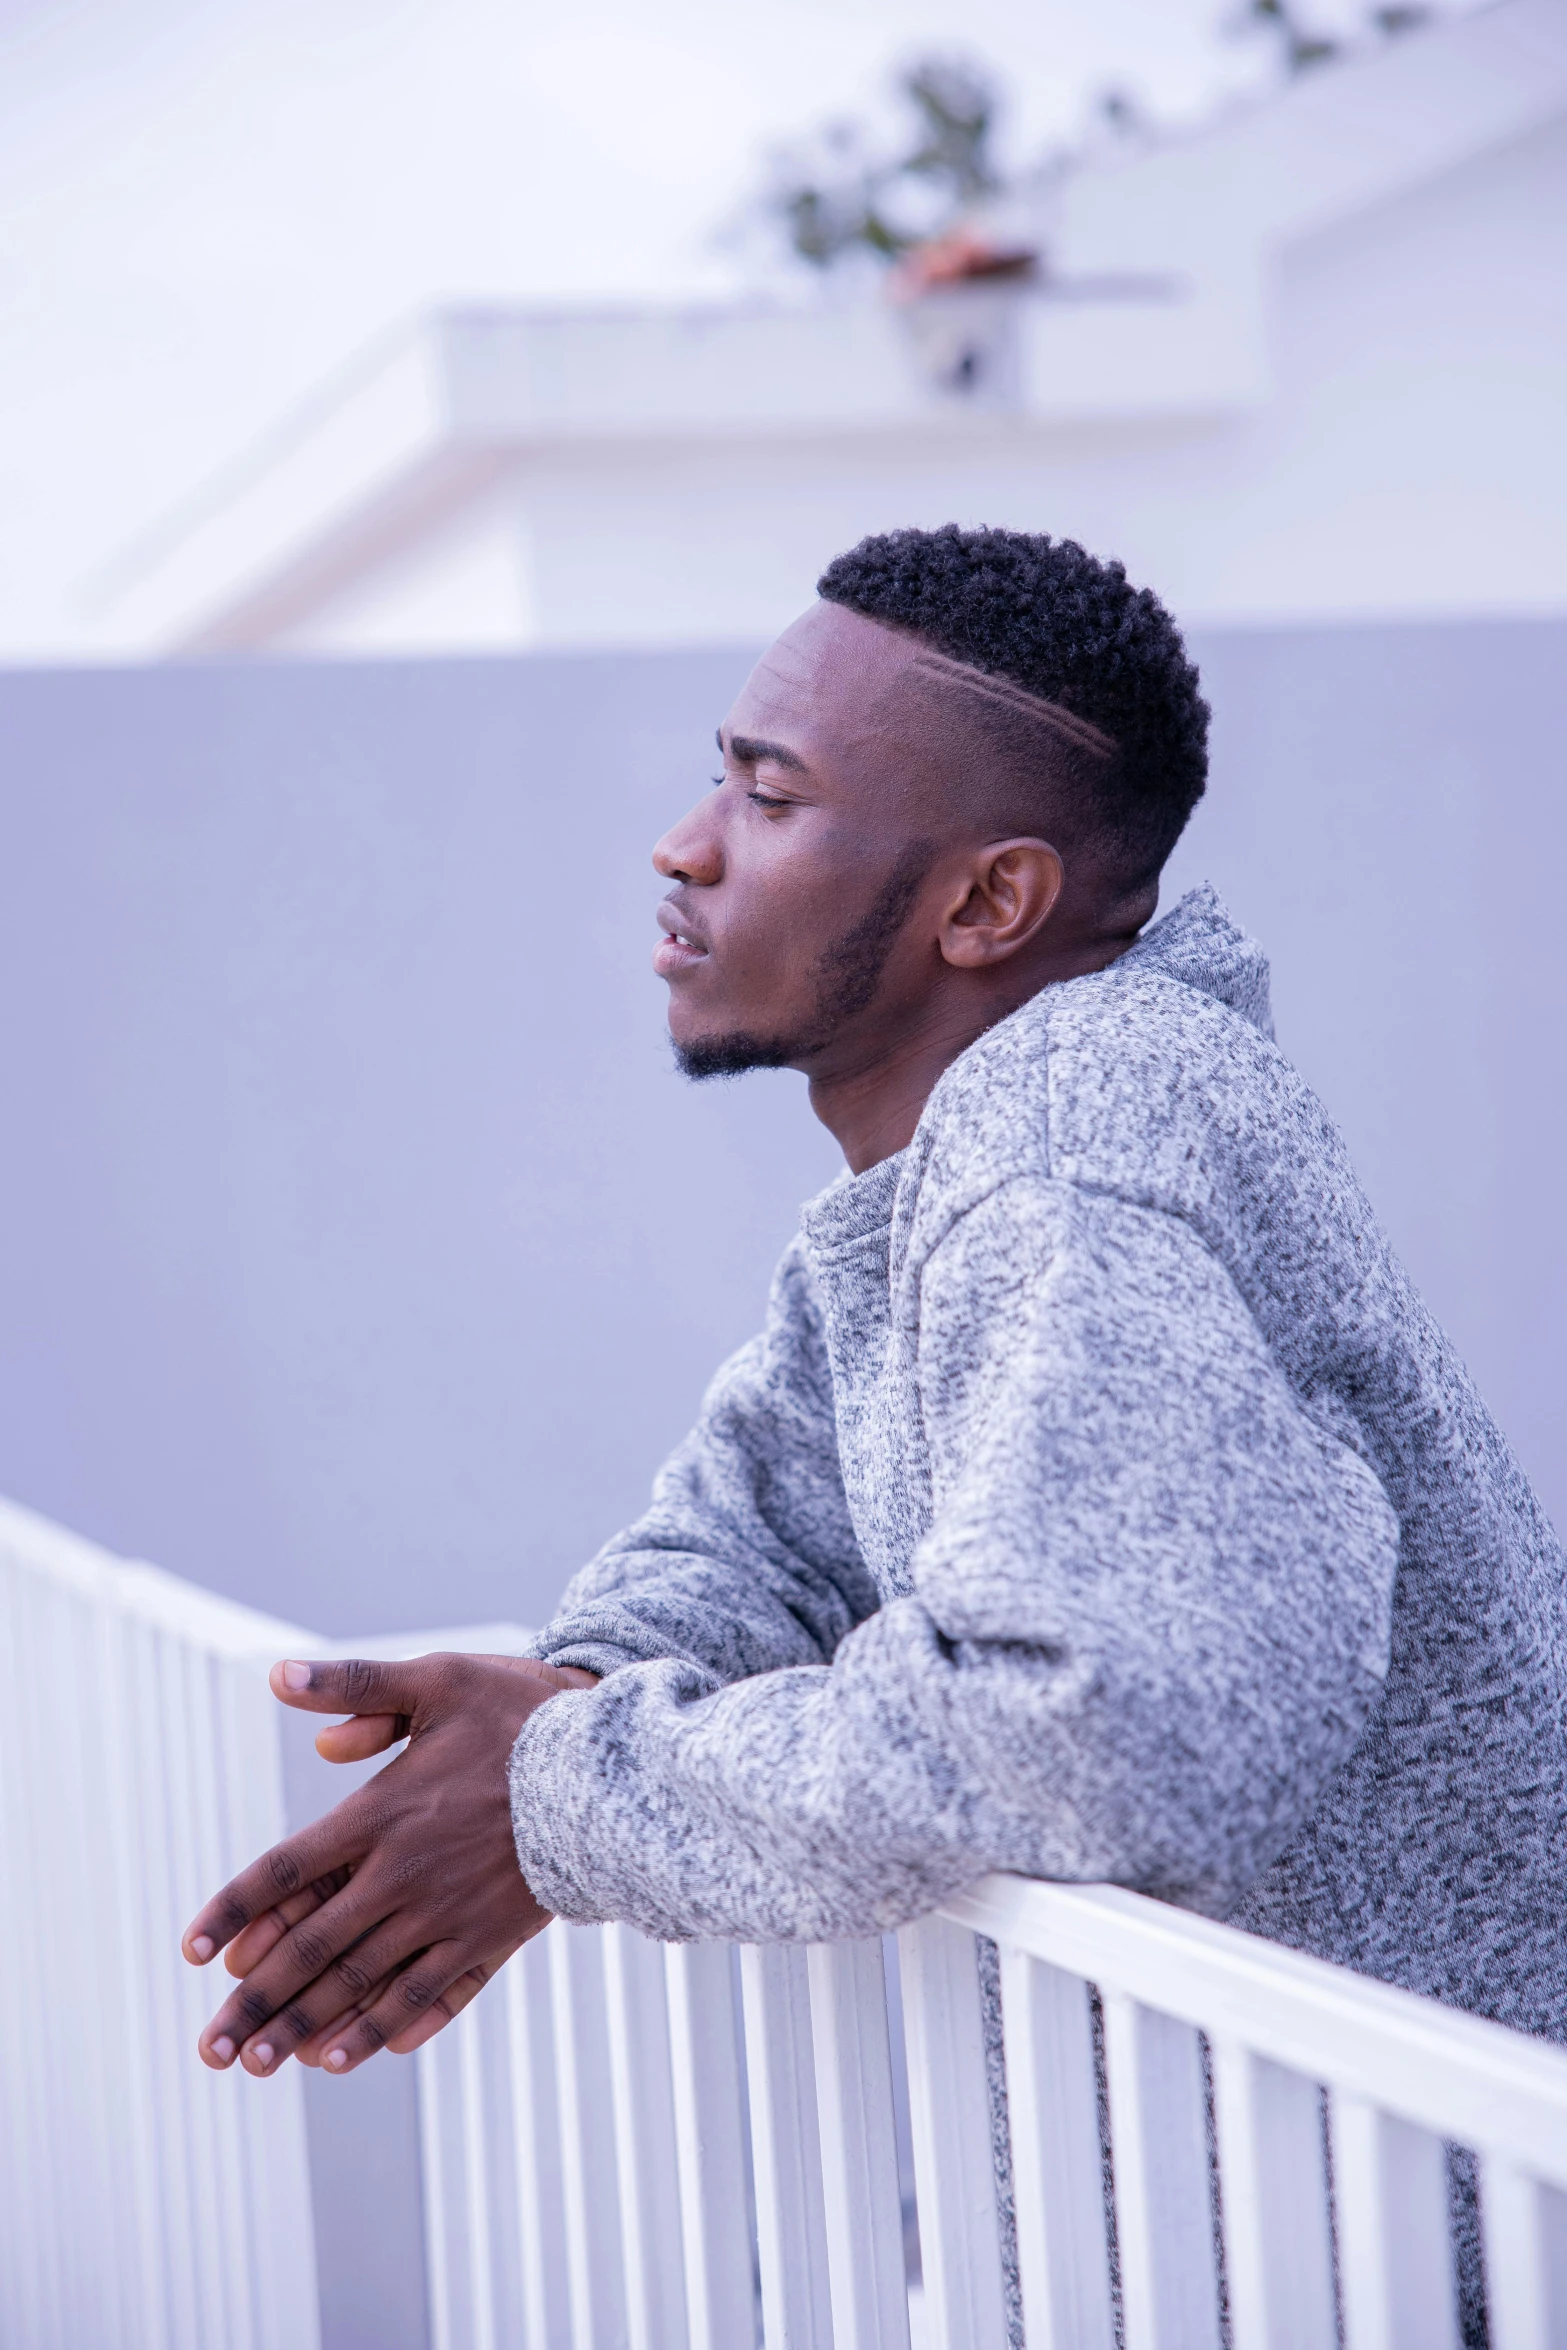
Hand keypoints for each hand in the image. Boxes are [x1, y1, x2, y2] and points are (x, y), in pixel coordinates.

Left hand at [182, 1651, 595, 2076]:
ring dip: (307, 2027)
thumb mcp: (438, 1679)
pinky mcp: (491, 1938)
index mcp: (383, 1814)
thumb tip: (277, 1676)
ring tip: (265, 2064)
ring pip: (364, 1984)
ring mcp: (449, 1915)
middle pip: (314, 1949)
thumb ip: (356, 1685)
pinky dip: (386, 2030)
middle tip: (212, 2050)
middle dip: (257, 2003)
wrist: (611, 1768)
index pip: (286, 1870)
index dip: (234, 1911)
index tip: (193, 1952)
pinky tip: (349, 2054)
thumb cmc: (521, 1714)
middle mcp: (406, 1875)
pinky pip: (430, 1997)